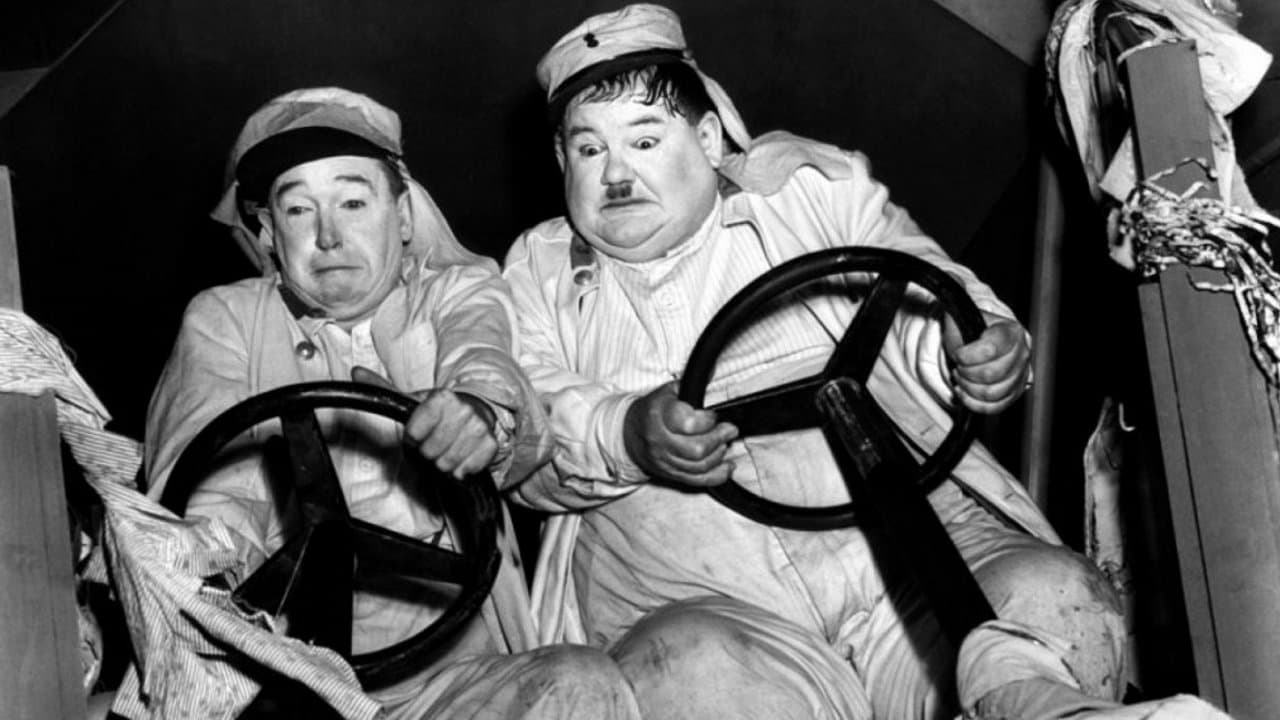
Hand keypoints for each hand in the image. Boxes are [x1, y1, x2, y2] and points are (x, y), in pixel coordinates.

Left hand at [352, 366, 498, 478]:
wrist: (477, 412)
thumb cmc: (441, 410)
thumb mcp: (414, 399)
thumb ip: (383, 388)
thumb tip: (356, 371)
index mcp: (442, 397)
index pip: (414, 434)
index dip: (412, 437)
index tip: (418, 432)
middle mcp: (463, 411)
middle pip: (429, 452)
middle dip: (428, 452)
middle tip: (435, 442)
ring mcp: (479, 429)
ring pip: (446, 464)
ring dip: (444, 462)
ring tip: (447, 448)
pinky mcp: (490, 446)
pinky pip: (465, 470)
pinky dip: (461, 469)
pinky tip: (461, 456)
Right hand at [623, 381, 738, 486]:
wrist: (629, 435)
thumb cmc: (653, 411)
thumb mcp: (665, 392)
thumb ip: (689, 386)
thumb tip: (711, 372)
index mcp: (657, 416)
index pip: (686, 423)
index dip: (706, 420)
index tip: (713, 415)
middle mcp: (660, 441)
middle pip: (696, 449)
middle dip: (719, 438)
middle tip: (729, 429)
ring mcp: (665, 461)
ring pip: (699, 467)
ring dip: (719, 454)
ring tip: (724, 442)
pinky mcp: (672, 475)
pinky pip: (698, 481)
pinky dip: (717, 475)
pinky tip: (727, 466)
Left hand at [942, 313, 1030, 413]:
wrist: (977, 344)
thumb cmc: (970, 332)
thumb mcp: (960, 321)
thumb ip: (955, 318)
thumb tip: (953, 312)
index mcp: (1012, 331)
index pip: (991, 349)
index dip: (968, 356)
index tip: (958, 354)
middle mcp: (1022, 353)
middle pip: (992, 374)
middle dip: (966, 373)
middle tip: (958, 367)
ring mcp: (1021, 375)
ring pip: (993, 393)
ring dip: (969, 388)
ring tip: (961, 378)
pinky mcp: (1015, 393)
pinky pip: (995, 407)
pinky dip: (974, 403)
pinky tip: (964, 392)